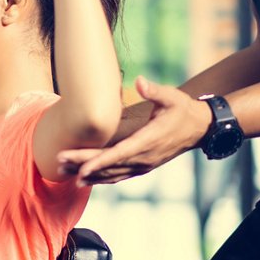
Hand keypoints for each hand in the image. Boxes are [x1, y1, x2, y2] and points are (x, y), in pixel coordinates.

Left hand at [57, 76, 210, 184]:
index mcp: (149, 141)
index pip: (119, 154)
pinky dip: (101, 178)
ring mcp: (144, 164)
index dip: (99, 161)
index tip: (81, 167)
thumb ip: (155, 90)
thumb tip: (140, 81)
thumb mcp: (172, 97)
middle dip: (83, 164)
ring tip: (64, 172)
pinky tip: (84, 178)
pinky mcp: (142, 166)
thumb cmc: (183, 110)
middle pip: (109, 165)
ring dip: (88, 173)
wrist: (199, 129)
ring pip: (112, 174)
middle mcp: (144, 157)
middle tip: (59, 161)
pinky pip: (119, 175)